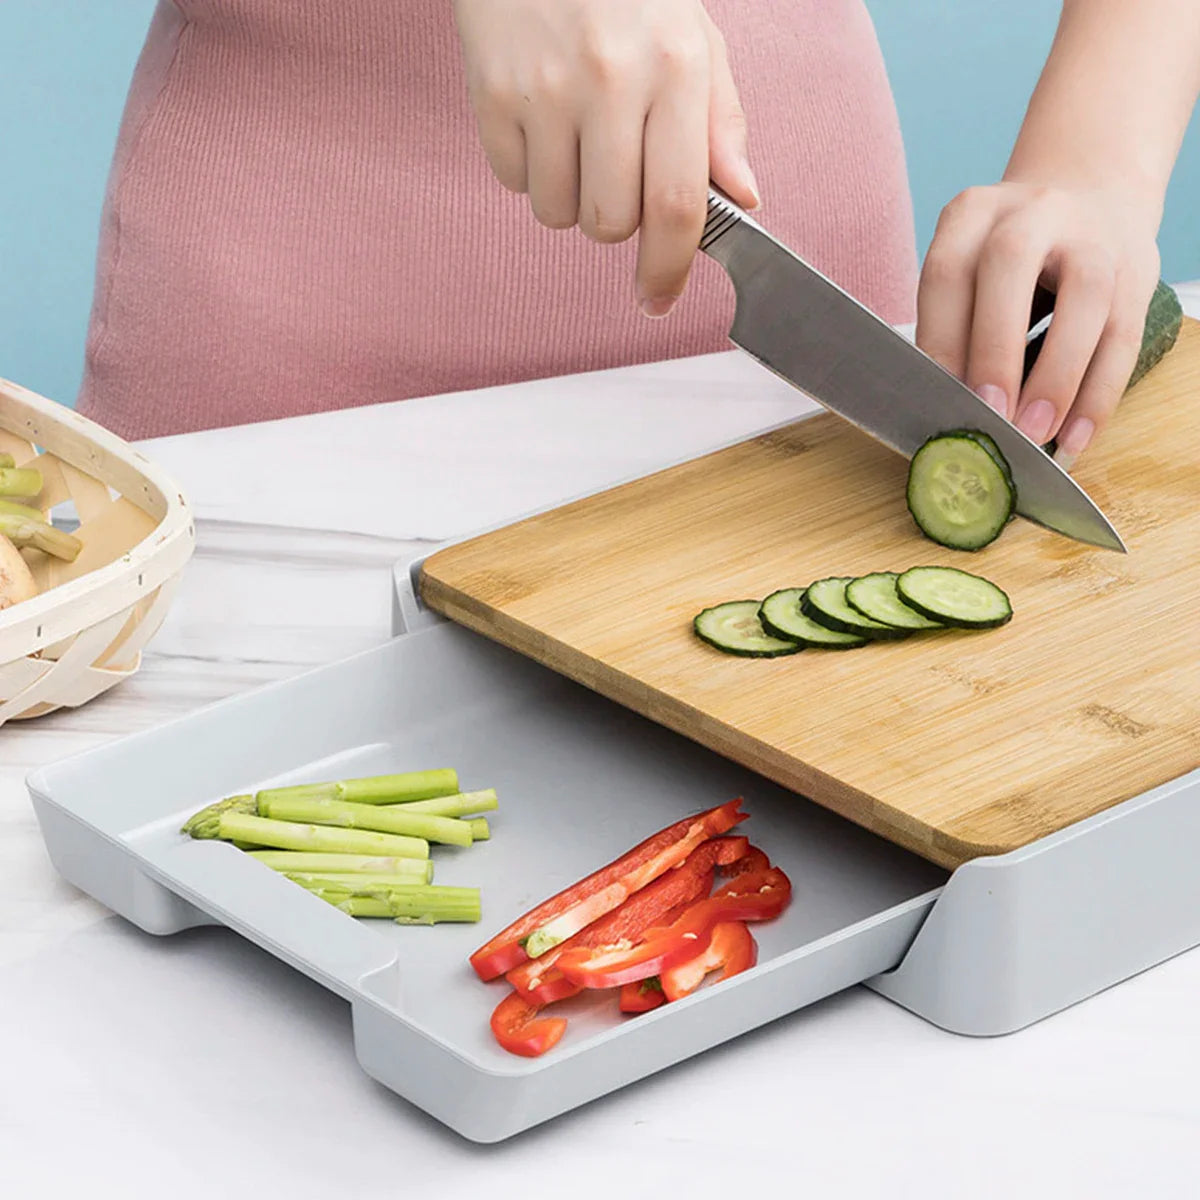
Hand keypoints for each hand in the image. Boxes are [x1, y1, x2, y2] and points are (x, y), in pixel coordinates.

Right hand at [452, 0, 758, 317]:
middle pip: (611, 223)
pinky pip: (514, 183)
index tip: (658, 297)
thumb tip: (742, 198)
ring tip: (575, 134)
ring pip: (558, 214)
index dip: (669, 268)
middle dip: (616, 224)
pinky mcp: (492, 95)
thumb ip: (719, 122)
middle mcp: (610, 79)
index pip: (678, 205)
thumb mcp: (692, 38)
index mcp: (674, 66)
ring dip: (570, 196)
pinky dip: (529, 169)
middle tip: (615, 176)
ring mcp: (545, 89)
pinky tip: (540, 116)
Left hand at [915, 181, 1160, 465]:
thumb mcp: (970, 273)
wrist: (1089, 199)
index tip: (939, 399)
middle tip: (990, 415)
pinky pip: (1123, 336)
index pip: (947, 272)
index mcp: (972, 214)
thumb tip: (947, 411)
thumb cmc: (1007, 264)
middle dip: (995, 350)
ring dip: (1057, 376)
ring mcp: (1092, 237)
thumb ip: (956, 328)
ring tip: (1035, 434)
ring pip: (1084, 298)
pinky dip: (1098, 395)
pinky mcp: (1137, 271)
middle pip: (1010, 268)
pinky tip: (1076, 437)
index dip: (941, 338)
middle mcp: (1032, 213)